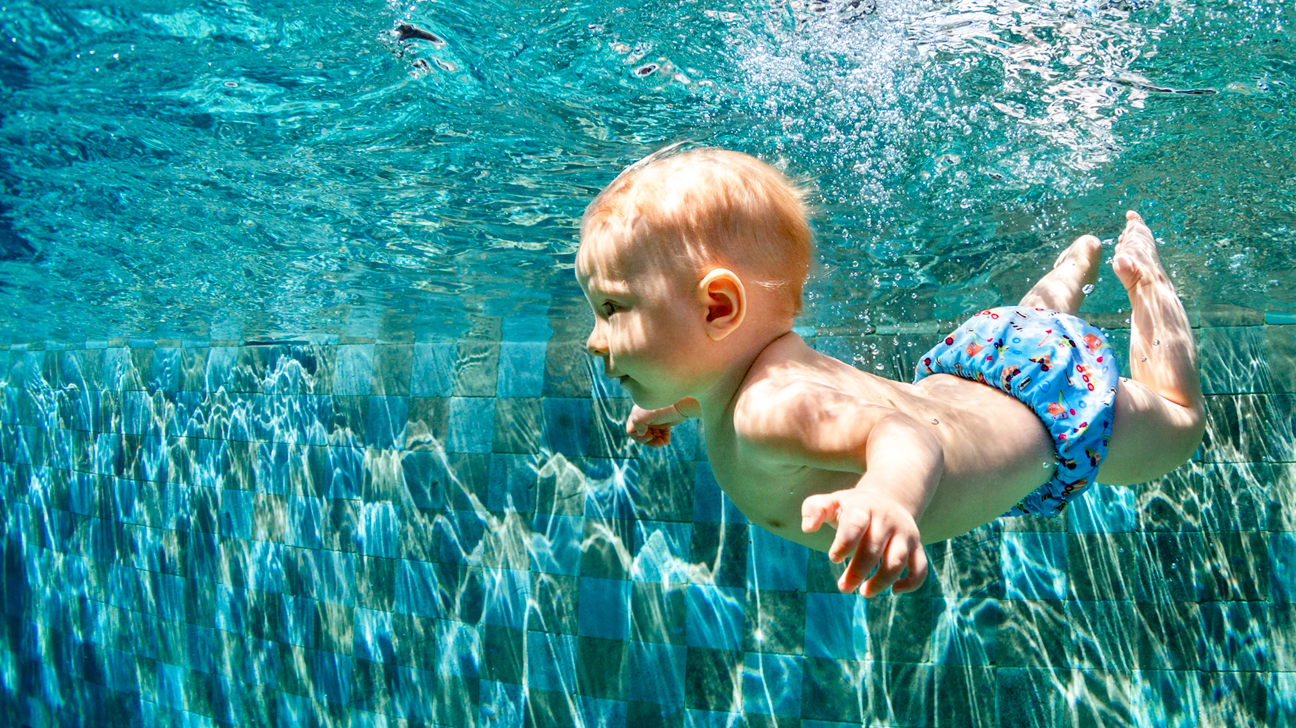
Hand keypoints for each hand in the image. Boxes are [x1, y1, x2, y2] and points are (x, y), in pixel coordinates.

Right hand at [626, 404, 687, 446]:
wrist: (681, 404)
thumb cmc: (663, 407)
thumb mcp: (647, 413)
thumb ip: (638, 422)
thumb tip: (641, 433)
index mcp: (638, 414)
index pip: (631, 431)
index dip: (638, 437)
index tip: (649, 436)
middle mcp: (644, 418)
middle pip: (642, 436)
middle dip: (649, 442)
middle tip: (658, 443)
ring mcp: (654, 421)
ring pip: (651, 437)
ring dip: (656, 442)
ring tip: (663, 443)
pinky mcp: (664, 424)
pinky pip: (660, 436)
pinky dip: (663, 439)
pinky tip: (667, 439)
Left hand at [802, 488, 928, 595]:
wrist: (891, 497)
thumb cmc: (853, 507)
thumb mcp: (833, 502)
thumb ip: (814, 509)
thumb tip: (808, 528)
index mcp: (864, 507)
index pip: (855, 523)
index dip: (844, 542)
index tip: (834, 558)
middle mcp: (887, 520)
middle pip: (874, 548)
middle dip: (858, 571)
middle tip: (844, 587)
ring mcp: (904, 534)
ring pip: (897, 561)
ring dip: (881, 581)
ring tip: (864, 592)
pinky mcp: (916, 547)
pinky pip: (920, 568)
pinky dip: (911, 583)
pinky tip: (894, 591)